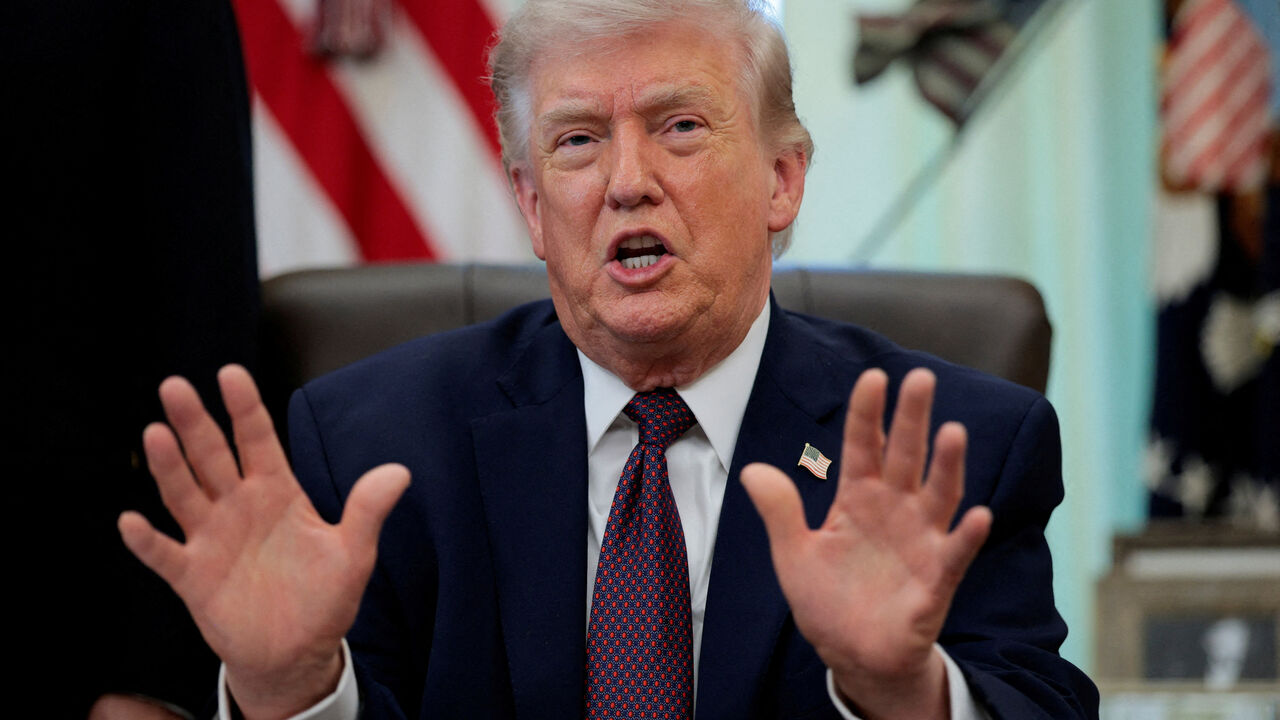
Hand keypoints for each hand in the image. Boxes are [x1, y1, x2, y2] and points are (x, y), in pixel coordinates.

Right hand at [118, 366, 408, 719]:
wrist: (298, 652)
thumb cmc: (325, 597)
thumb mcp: (354, 553)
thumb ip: (367, 510)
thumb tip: (399, 472)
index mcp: (277, 492)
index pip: (258, 440)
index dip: (244, 408)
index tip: (231, 374)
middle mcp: (239, 507)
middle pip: (212, 456)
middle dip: (195, 423)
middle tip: (175, 386)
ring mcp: (212, 539)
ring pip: (185, 494)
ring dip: (169, 466)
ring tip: (155, 432)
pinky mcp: (193, 576)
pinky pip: (165, 554)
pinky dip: (147, 540)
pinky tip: (130, 520)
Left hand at [741, 368, 991, 719]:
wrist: (853, 654)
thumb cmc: (827, 600)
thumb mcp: (793, 553)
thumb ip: (779, 511)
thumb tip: (752, 469)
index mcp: (857, 499)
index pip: (862, 446)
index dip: (866, 413)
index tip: (872, 377)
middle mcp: (894, 510)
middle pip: (905, 456)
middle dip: (912, 419)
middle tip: (921, 378)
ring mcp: (920, 541)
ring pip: (937, 495)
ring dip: (947, 466)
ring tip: (953, 432)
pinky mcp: (937, 579)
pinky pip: (955, 554)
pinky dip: (968, 536)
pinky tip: (979, 515)